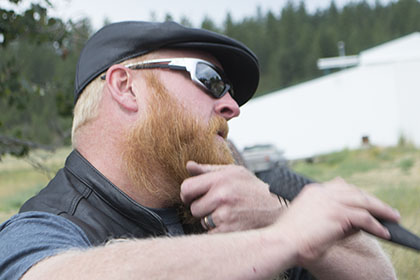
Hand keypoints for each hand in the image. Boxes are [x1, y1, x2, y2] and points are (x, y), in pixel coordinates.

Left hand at [180, 161, 283, 232]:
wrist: (277, 208)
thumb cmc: (253, 189)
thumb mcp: (234, 172)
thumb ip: (208, 170)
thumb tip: (188, 166)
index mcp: (221, 178)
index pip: (186, 187)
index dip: (187, 194)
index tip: (193, 197)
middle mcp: (222, 195)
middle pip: (193, 207)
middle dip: (201, 208)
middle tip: (217, 206)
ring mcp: (225, 214)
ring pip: (202, 221)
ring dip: (210, 220)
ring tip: (228, 214)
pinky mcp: (229, 231)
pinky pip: (211, 233)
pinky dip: (218, 231)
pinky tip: (232, 223)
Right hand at [272, 178, 399, 267]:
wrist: (282, 241)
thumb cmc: (292, 237)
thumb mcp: (311, 221)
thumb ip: (331, 219)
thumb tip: (354, 226)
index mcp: (313, 191)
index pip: (340, 186)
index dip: (355, 193)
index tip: (365, 200)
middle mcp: (322, 192)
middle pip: (355, 191)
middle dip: (372, 200)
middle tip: (384, 209)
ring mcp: (330, 201)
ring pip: (363, 200)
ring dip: (380, 209)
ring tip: (391, 217)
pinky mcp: (337, 214)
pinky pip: (364, 217)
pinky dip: (376, 225)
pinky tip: (382, 231)